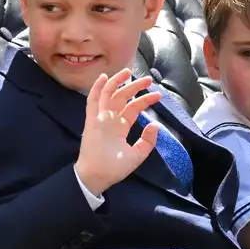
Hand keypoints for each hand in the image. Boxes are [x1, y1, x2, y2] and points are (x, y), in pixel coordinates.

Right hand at [76, 69, 161, 195]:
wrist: (97, 177)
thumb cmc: (114, 168)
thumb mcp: (137, 155)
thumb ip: (147, 141)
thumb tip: (155, 125)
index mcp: (120, 127)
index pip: (133, 108)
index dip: (145, 101)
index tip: (158, 96)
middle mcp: (110, 120)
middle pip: (123, 98)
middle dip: (135, 87)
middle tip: (148, 80)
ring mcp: (100, 119)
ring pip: (108, 95)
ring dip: (117, 82)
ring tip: (128, 72)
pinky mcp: (91, 121)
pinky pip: (93, 101)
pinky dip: (97, 89)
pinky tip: (104, 77)